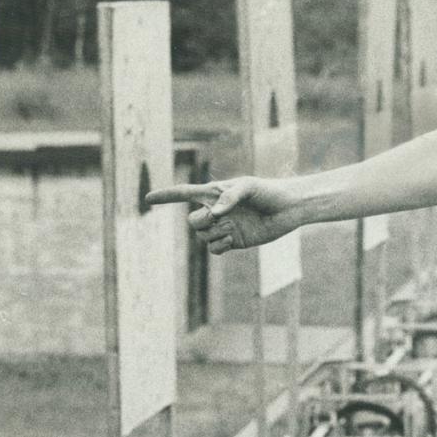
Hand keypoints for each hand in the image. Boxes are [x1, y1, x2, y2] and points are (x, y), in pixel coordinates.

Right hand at [144, 177, 299, 253]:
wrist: (288, 209)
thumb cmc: (269, 191)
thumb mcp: (249, 187)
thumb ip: (230, 196)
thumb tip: (216, 214)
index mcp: (214, 193)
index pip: (184, 194)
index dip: (166, 197)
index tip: (148, 199)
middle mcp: (216, 210)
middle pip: (192, 222)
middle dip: (201, 222)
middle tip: (218, 219)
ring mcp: (224, 227)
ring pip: (202, 237)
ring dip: (214, 234)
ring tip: (232, 228)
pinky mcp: (234, 241)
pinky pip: (214, 249)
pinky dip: (219, 246)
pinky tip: (232, 239)